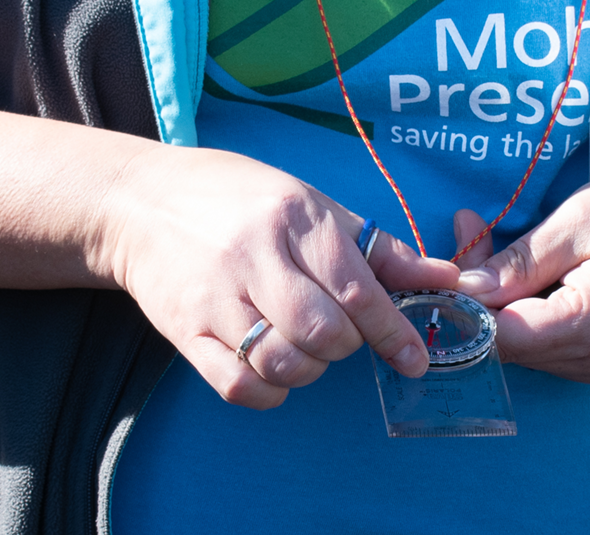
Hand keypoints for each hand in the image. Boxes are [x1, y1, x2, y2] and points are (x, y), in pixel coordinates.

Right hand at [101, 145, 458, 408]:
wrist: (140, 201)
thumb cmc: (241, 200)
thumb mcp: (314, 206)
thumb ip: (380, 250)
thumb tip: (449, 277)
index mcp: (294, 218)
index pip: (356, 289)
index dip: (393, 332)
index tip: (415, 359)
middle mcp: (254, 256)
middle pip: (323, 332)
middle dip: (347, 346)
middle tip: (342, 334)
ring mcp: (214, 297)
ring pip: (284, 362)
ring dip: (312, 369)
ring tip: (308, 347)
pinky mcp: (183, 330)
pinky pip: (237, 384)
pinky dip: (269, 390)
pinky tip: (276, 369)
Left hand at [453, 164, 589, 383]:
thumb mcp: (579, 221)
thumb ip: (519, 262)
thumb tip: (463, 290)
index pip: (500, 336)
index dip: (462, 304)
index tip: (439, 263)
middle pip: (508, 343)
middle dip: (477, 293)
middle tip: (465, 227)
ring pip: (524, 344)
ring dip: (499, 297)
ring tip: (484, 236)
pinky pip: (549, 341)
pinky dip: (526, 306)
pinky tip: (519, 265)